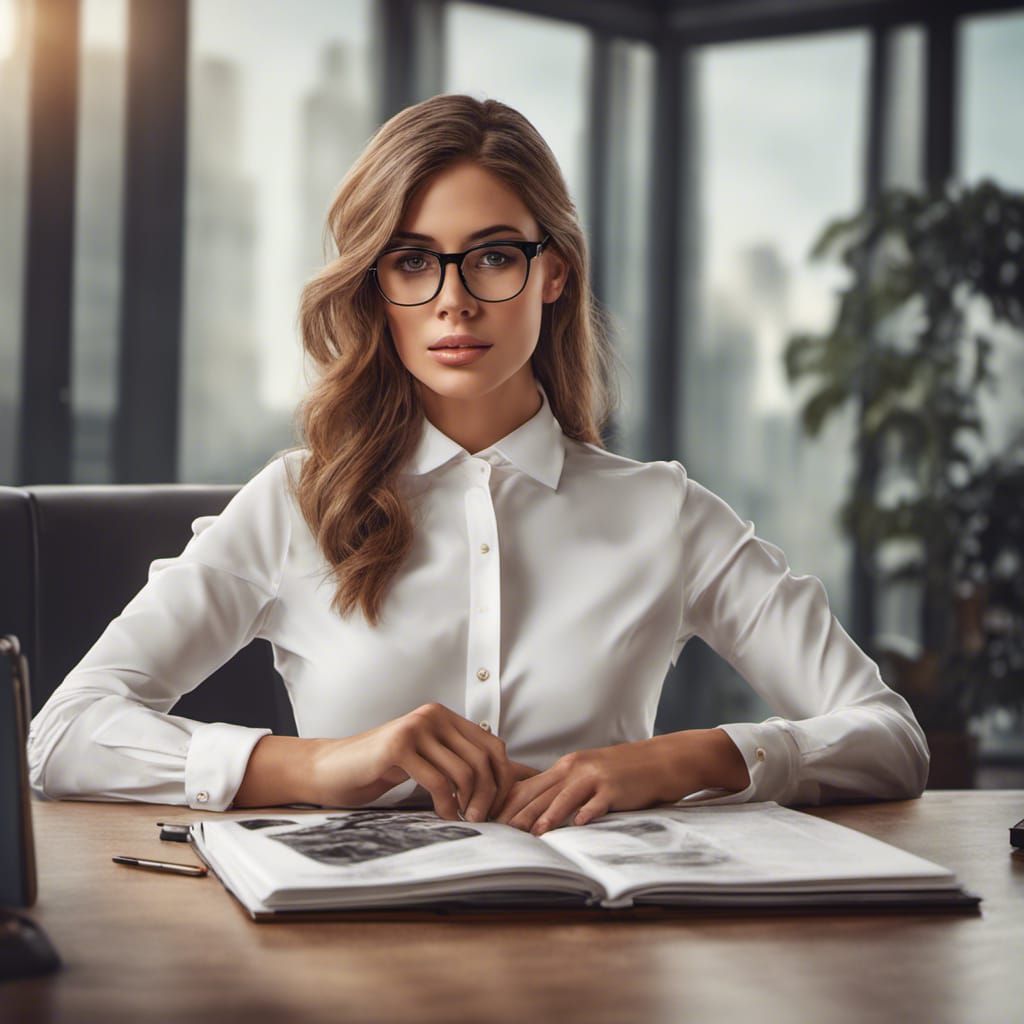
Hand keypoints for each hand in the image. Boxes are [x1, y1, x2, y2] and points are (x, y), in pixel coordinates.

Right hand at [310, 703, 540, 821]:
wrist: (331, 769)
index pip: (493, 745)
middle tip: (482, 819)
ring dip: (469, 803)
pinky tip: (444, 816)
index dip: (502, 779)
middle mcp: (434, 716)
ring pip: (464, 771)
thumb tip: (510, 781)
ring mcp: (416, 728)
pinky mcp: (400, 746)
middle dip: (489, 795)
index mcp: (444, 717)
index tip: (497, 807)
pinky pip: (439, 781)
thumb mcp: (427, 761)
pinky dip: (447, 805)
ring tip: (464, 819)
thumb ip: (459, 764)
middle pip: (483, 759)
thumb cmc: (380, 769)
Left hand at [492, 733, 725, 835]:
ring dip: (548, 816)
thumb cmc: (622, 772)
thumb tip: (537, 812)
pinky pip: (598, 802)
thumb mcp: (589, 775)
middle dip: (519, 814)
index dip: (509, 805)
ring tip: (533, 834)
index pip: (529, 786)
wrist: (660, 760)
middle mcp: (576, 768)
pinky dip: (587, 813)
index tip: (493, 822)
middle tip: (501, 834)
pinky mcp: (615, 787)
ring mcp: (595, 777)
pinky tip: (578, 824)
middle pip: (541, 793)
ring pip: (564, 797)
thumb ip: (565, 789)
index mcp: (566, 766)